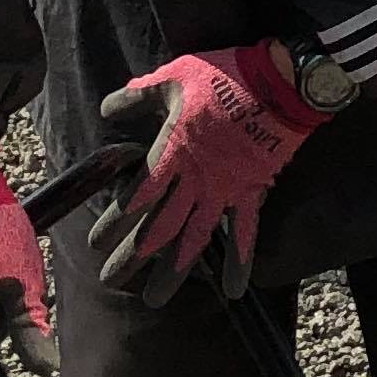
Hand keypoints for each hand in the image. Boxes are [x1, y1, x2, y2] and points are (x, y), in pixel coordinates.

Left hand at [95, 41, 322, 303]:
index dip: (115, 222)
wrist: (280, 84)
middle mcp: (195, 181)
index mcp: (173, 153)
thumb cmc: (225, 76)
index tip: (96, 244)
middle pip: (158, 227)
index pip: (136, 197)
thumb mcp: (174, 77)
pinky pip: (246, 233)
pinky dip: (240, 262)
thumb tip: (108, 109)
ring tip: (154, 299)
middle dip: (132, 257)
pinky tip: (234, 290)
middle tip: (110, 281)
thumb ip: (138, 96)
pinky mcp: (252, 192)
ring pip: (194, 239)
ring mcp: (225, 191)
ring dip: (173, 272)